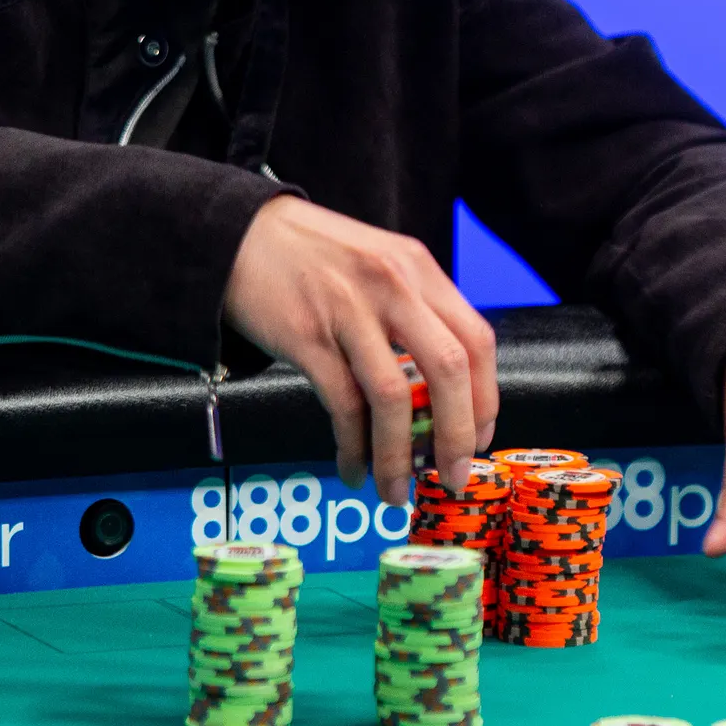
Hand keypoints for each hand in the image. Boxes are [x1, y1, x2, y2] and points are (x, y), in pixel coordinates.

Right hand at [224, 195, 498, 505]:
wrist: (239, 235)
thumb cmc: (309, 254)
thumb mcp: (377, 262)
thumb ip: (413, 308)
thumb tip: (442, 389)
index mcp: (416, 266)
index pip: (475, 339)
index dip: (486, 398)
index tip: (479, 438)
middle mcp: (391, 285)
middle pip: (448, 370)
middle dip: (457, 436)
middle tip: (452, 476)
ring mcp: (348, 310)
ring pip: (394, 398)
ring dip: (400, 457)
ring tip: (396, 490)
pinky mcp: (307, 336)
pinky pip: (343, 406)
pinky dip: (353, 448)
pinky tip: (352, 466)